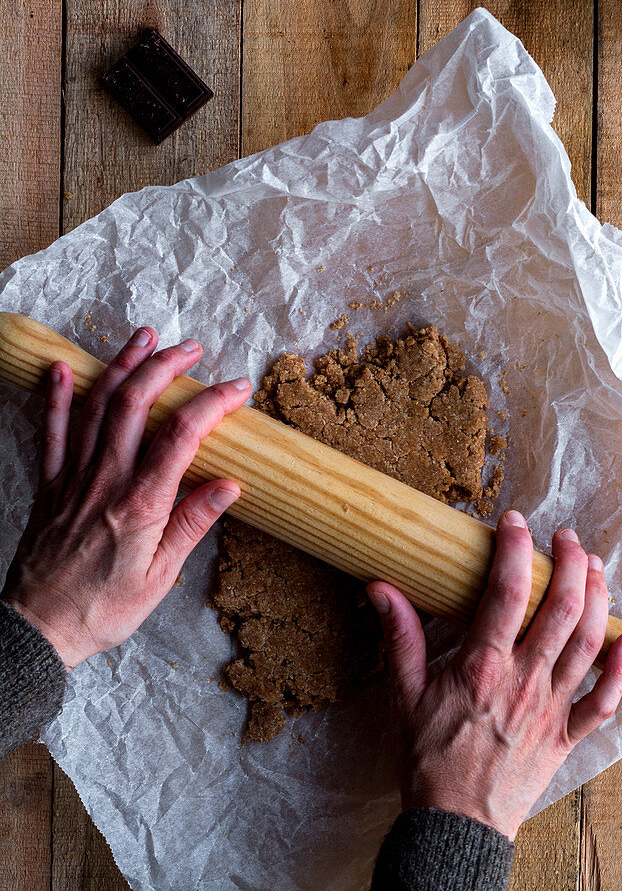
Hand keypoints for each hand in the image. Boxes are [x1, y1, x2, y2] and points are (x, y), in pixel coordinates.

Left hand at [1, 328, 249, 669]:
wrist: (39, 628)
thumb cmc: (104, 608)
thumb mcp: (161, 576)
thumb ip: (193, 524)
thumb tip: (229, 485)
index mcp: (141, 503)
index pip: (182, 435)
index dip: (212, 403)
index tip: (237, 389)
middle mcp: (106, 479)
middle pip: (135, 404)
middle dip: (165, 367)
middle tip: (191, 348)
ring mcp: (73, 477)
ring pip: (96, 406)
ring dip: (121, 366)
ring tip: (143, 337)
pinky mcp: (49, 484)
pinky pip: (50, 431)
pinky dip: (57, 397)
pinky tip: (63, 368)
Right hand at [367, 510, 621, 840]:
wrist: (455, 824)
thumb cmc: (427, 760)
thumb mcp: (403, 694)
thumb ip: (399, 637)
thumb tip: (380, 588)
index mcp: (483, 668)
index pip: (507, 593)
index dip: (514, 550)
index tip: (513, 522)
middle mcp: (524, 682)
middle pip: (561, 610)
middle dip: (569, 563)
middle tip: (565, 537)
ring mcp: (551, 709)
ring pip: (587, 644)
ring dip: (597, 599)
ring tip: (594, 566)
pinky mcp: (566, 736)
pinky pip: (603, 701)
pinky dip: (621, 670)